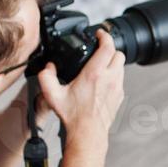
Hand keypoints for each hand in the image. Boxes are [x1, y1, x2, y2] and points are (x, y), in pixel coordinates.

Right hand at [35, 29, 124, 143]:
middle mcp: (109, 78)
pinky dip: (114, 76)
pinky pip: (120, 79)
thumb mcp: (53, 95)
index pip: (107, 46)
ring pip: (121, 66)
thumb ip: (46, 77)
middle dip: (110, 48)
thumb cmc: (73, 115)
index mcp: (94, 74)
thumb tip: (47, 68)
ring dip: (113, 62)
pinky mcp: (120, 96)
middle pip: (118, 54)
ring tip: (101, 64)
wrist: (87, 132)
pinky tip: (103, 80)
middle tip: (100, 49)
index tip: (99, 34)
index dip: (104, 36)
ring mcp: (117, 87)